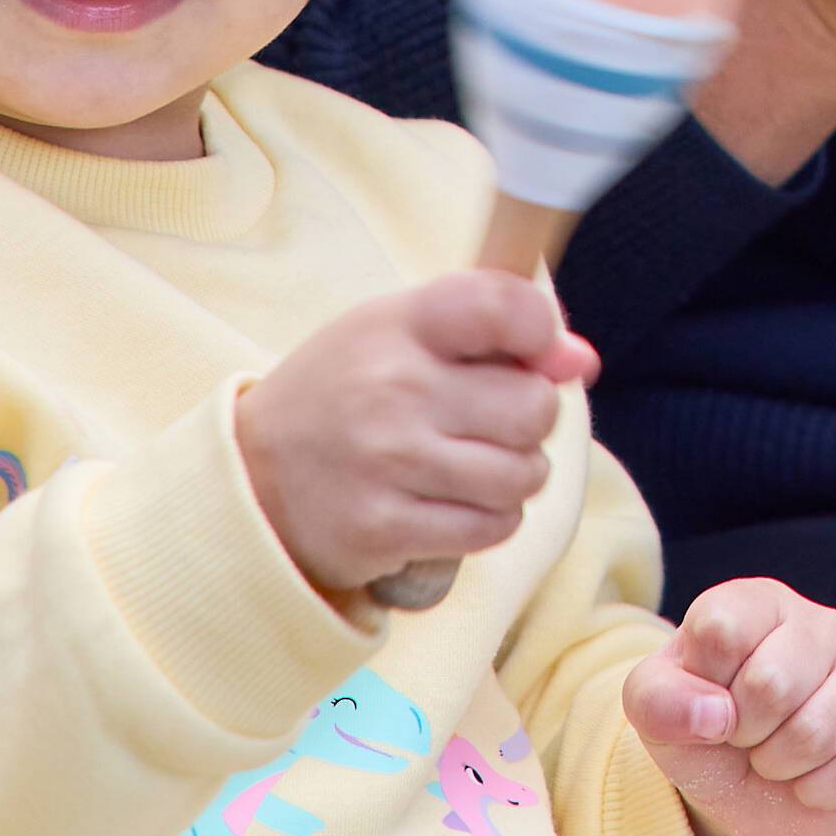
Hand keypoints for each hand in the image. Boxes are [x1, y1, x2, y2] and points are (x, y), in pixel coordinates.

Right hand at [236, 270, 597, 600]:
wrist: (253, 478)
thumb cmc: (347, 394)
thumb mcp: (402, 335)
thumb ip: (493, 332)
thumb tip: (582, 360)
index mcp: (398, 325)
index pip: (504, 306)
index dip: (540, 331)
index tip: (532, 353)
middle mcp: (393, 389)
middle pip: (532, 408)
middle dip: (530, 420)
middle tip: (492, 423)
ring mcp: (388, 462)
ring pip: (523, 475)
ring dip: (516, 477)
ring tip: (474, 467)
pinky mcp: (385, 528)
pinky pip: (493, 527)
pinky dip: (491, 520)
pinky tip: (456, 503)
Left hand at [622, 578, 835, 835]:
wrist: (745, 792)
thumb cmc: (701, 729)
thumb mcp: (655, 710)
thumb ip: (658, 699)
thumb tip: (714, 715)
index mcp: (760, 603)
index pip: (722, 630)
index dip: (704, 685)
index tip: (708, 698)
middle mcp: (821, 626)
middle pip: (773, 683)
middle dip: (744, 731)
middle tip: (743, 736)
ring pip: (817, 732)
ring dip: (778, 766)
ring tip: (774, 756)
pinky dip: (817, 791)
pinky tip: (810, 779)